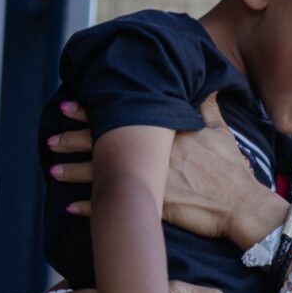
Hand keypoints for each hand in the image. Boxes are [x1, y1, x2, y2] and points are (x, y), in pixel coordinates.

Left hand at [48, 98, 275, 245]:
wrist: (240, 204)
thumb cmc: (232, 169)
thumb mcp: (221, 130)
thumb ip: (208, 107)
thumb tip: (209, 84)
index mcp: (165, 132)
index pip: (119, 116)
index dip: (91, 110)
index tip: (69, 105)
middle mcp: (153, 153)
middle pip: (104, 143)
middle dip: (73, 139)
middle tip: (51, 136)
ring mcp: (150, 179)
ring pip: (102, 173)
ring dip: (74, 172)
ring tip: (52, 169)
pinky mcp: (150, 205)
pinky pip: (113, 207)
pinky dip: (89, 208)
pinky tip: (70, 208)